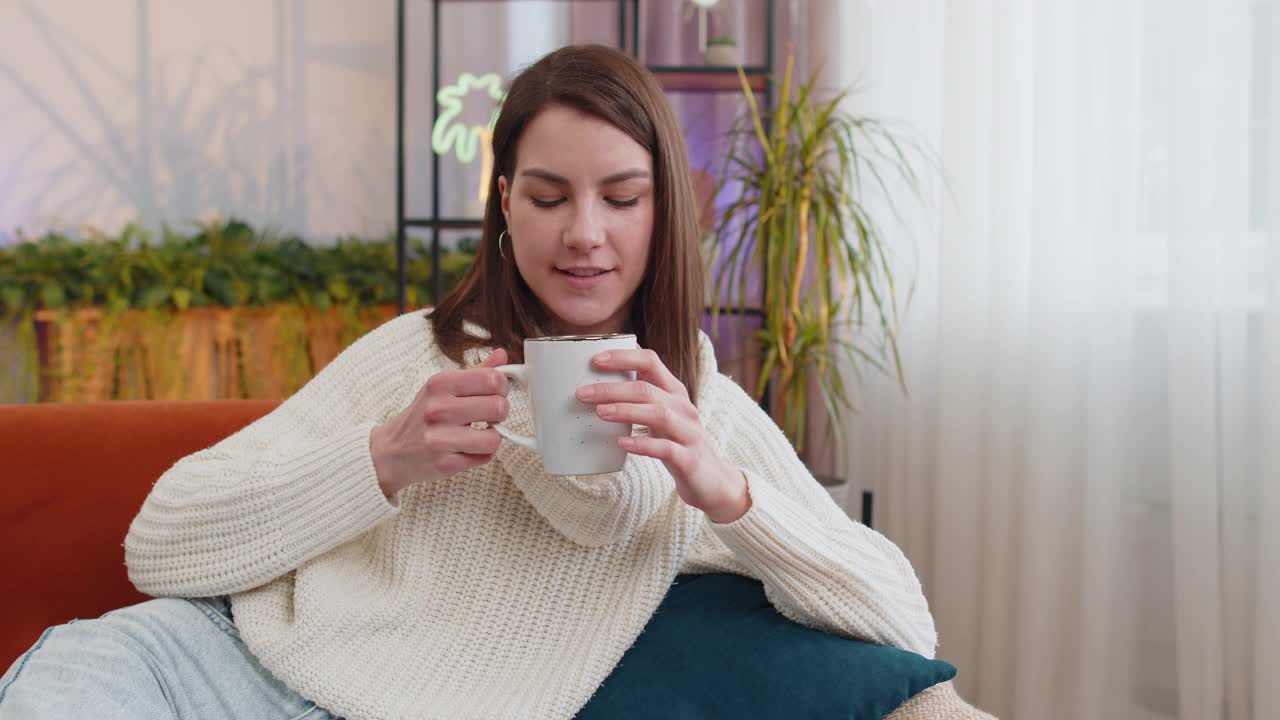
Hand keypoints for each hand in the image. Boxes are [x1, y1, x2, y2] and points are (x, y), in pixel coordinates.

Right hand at [369, 348, 508, 496]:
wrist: (392, 451)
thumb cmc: (423, 415)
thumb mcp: (443, 387)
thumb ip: (475, 372)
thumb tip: (502, 354)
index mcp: (440, 383)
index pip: (492, 379)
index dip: (502, 387)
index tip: (496, 393)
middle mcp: (438, 409)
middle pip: (498, 407)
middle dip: (501, 412)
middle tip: (490, 415)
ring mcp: (440, 438)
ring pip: (494, 438)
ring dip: (492, 437)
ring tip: (480, 433)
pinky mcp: (445, 464)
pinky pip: (484, 458)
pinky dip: (482, 454)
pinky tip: (468, 448)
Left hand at [575, 348, 751, 523]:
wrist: (712, 480)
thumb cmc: (677, 443)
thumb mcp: (661, 414)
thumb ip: (639, 397)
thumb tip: (601, 380)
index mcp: (674, 391)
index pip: (651, 361)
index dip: (623, 357)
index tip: (595, 359)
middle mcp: (683, 407)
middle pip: (647, 389)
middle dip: (612, 388)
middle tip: (582, 393)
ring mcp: (688, 433)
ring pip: (658, 414)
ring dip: (626, 411)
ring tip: (599, 412)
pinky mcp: (689, 459)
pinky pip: (666, 449)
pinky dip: (643, 444)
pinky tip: (623, 443)